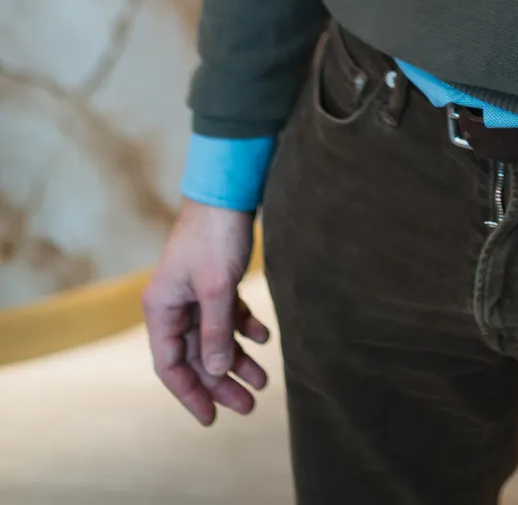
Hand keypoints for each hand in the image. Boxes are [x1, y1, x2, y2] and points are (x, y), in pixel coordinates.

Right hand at [141, 199, 270, 425]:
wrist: (228, 188)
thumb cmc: (215, 235)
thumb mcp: (217, 287)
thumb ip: (215, 331)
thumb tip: (217, 371)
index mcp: (162, 308)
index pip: (170, 365)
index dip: (190, 394)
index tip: (211, 419)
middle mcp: (174, 304)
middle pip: (196, 356)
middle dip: (222, 382)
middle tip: (250, 405)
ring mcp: (195, 292)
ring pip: (215, 338)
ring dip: (238, 359)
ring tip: (264, 381)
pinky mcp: (215, 280)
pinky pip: (228, 315)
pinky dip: (245, 327)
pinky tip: (265, 336)